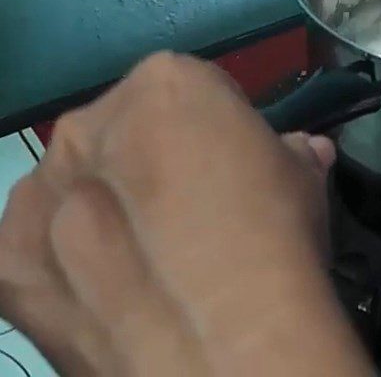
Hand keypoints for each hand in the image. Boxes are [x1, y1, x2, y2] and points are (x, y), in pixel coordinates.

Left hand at [0, 52, 371, 375]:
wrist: (227, 345)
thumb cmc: (273, 238)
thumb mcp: (302, 180)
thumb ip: (290, 151)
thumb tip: (301, 152)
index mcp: (165, 84)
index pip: (186, 89)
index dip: (212, 128)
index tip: (228, 164)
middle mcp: (90, 123)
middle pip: (121, 130)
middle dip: (149, 161)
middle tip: (188, 214)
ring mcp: (41, 190)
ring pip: (74, 184)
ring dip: (102, 207)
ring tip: (145, 262)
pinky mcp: (8, 259)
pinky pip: (39, 243)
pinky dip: (66, 261)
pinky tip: (109, 293)